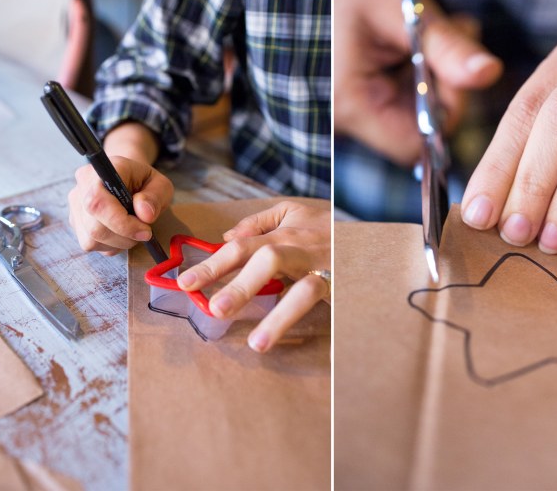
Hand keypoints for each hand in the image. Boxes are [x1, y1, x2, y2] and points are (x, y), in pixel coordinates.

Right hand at [68, 156, 173, 254]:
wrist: (130, 180)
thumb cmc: (145, 182)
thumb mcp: (161, 185)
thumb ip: (155, 197)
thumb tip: (145, 215)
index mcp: (102, 171)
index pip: (97, 201)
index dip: (121, 222)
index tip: (145, 231)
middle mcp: (82, 187)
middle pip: (94, 226)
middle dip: (125, 236)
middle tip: (145, 232)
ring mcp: (75, 206)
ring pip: (91, 239)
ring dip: (120, 242)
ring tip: (134, 229)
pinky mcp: (76, 222)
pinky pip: (91, 244)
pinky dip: (111, 245)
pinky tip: (122, 232)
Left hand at [176, 201, 330, 352]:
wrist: (371, 234)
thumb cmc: (325, 226)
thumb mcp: (292, 212)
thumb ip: (258, 224)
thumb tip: (226, 238)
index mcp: (284, 233)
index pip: (241, 247)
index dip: (213, 265)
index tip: (186, 284)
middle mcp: (302, 249)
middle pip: (268, 261)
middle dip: (241, 285)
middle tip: (215, 309)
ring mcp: (325, 270)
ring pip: (304, 290)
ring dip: (280, 316)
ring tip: (257, 343)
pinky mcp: (343, 289)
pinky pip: (328, 309)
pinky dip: (313, 325)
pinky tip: (294, 341)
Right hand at [333, 0, 501, 165]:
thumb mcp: (399, 7)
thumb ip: (446, 47)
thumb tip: (490, 74)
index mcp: (350, 105)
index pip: (417, 142)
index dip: (445, 109)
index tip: (451, 61)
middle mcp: (341, 118)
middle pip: (413, 126)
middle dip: (440, 82)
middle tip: (450, 30)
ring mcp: (341, 109)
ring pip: (405, 110)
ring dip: (426, 72)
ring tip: (424, 26)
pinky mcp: (346, 95)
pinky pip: (389, 96)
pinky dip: (408, 69)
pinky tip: (407, 36)